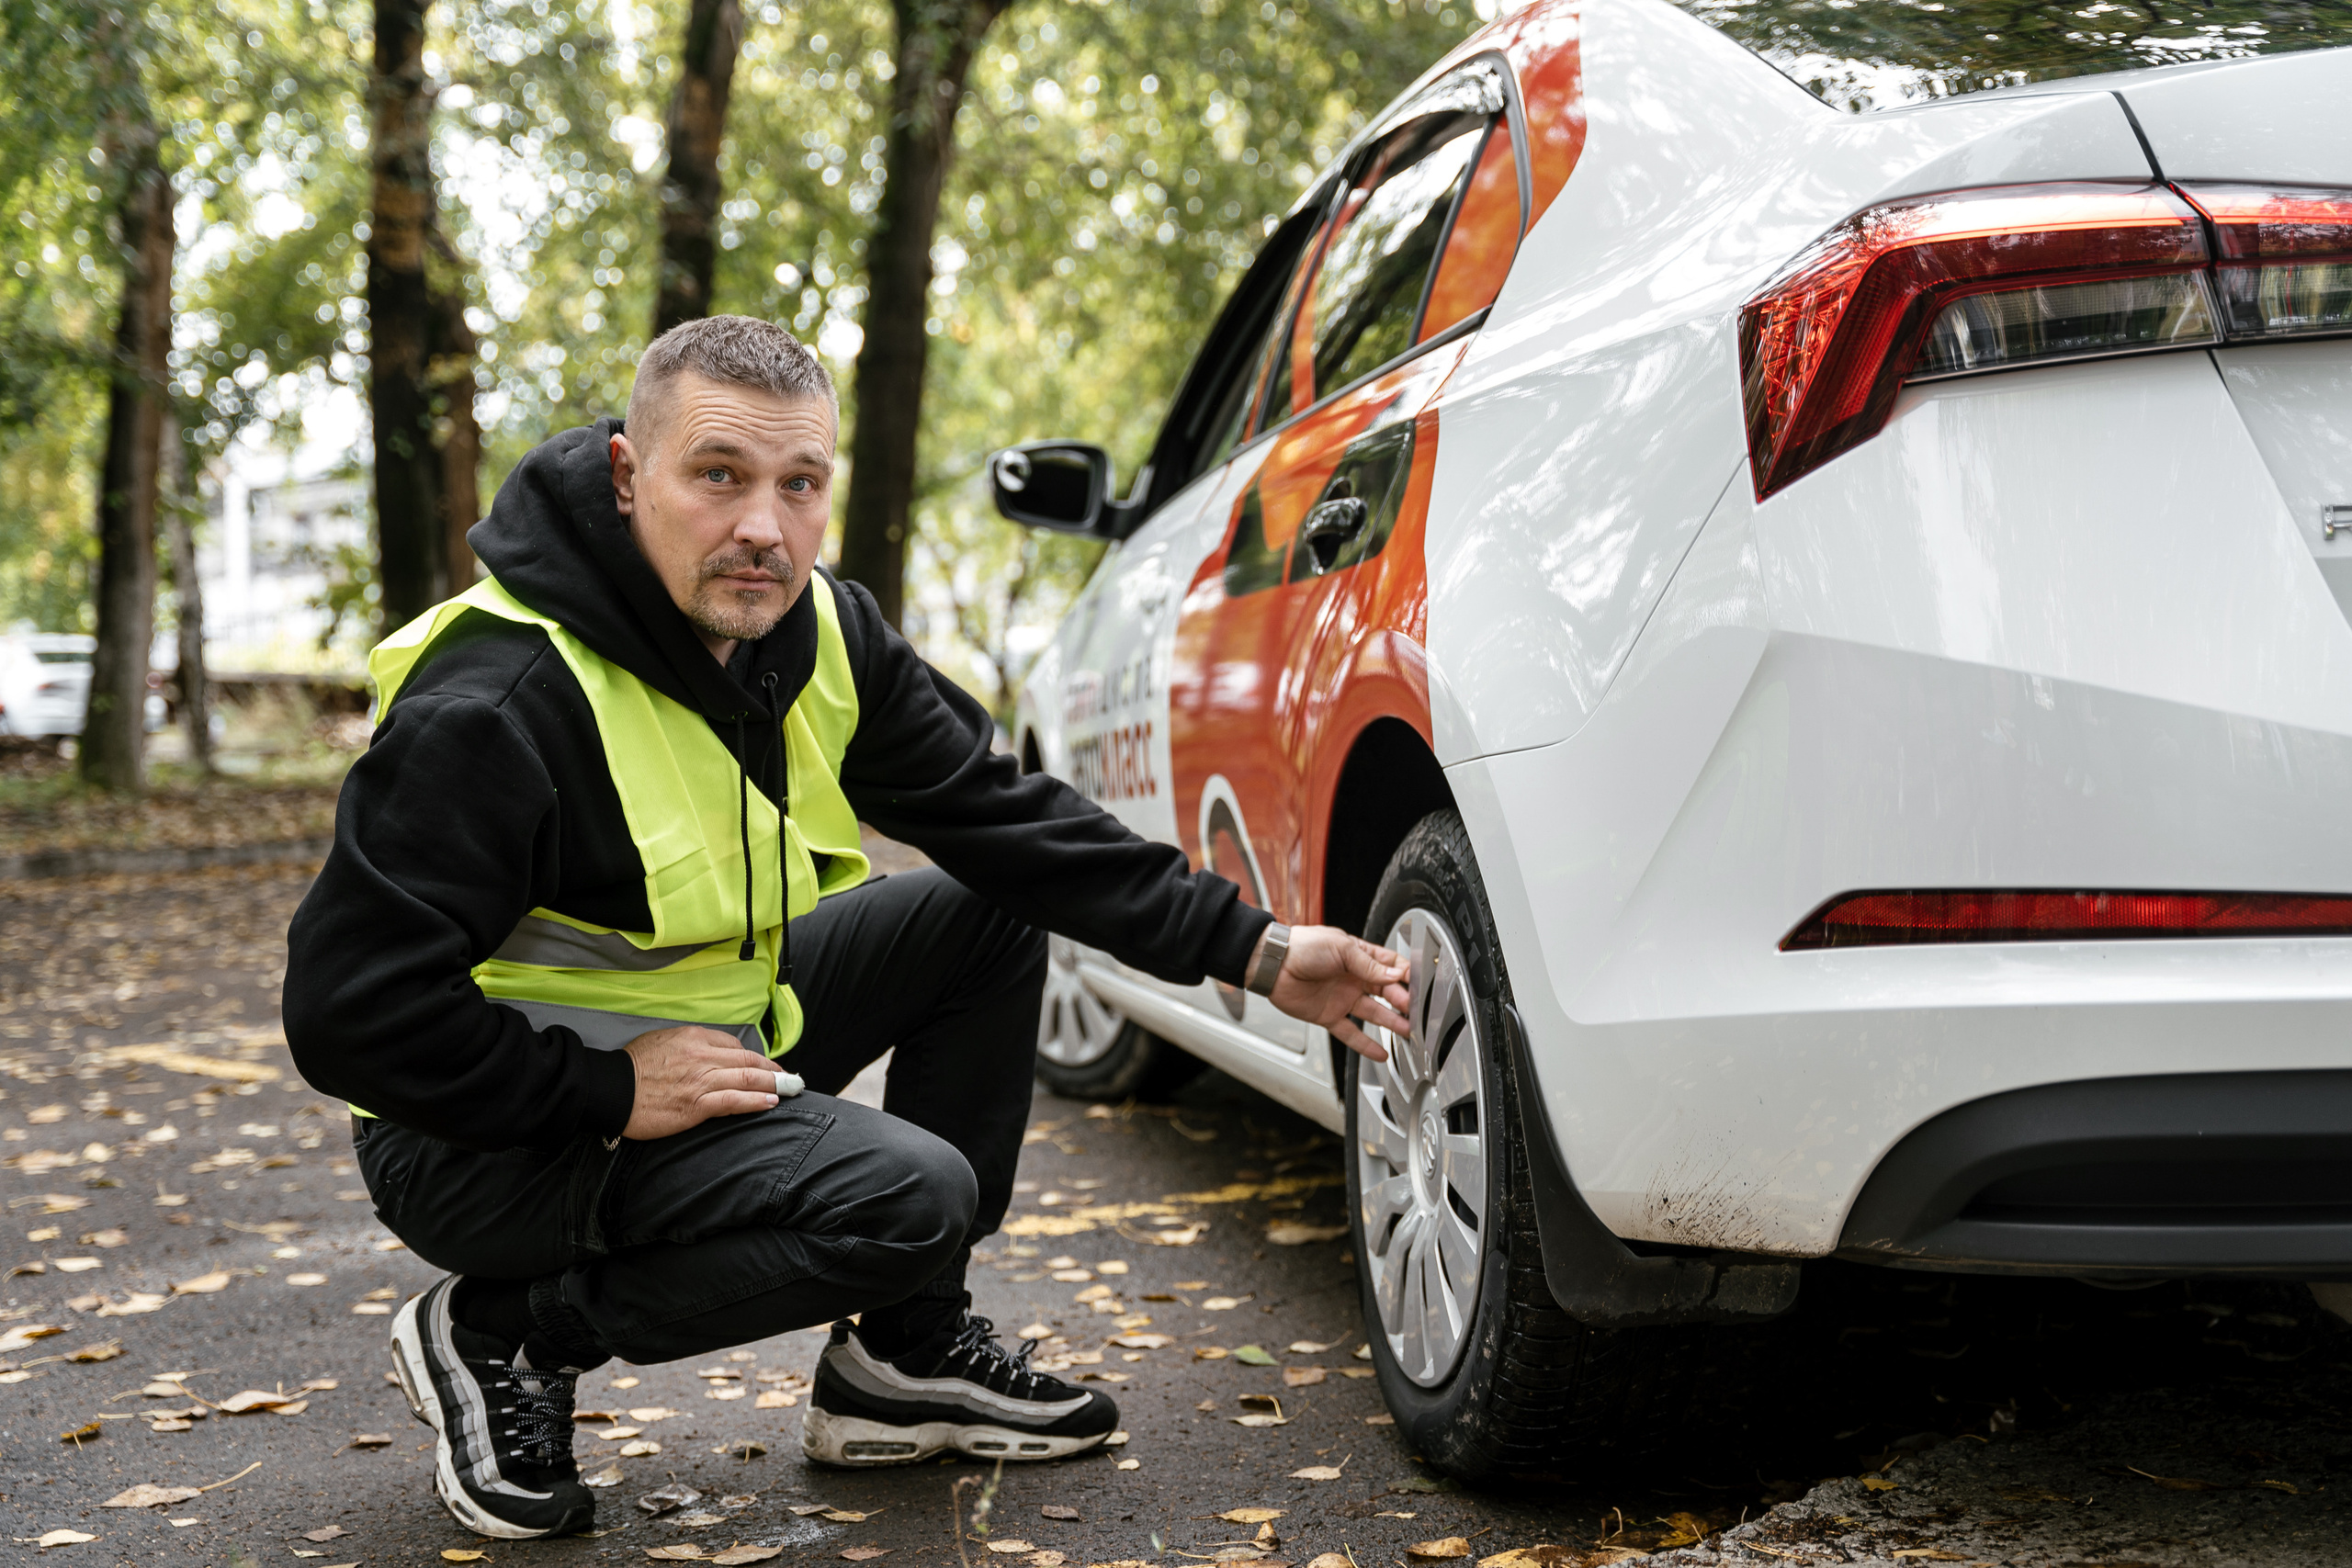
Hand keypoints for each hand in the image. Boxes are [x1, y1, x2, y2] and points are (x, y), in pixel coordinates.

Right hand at [620, 1026, 780, 1139]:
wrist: (611, 1089)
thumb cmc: (631, 1067)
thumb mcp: (662, 1040)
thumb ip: (688, 1045)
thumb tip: (708, 1053)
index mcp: (693, 1037)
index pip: (733, 1046)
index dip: (753, 1058)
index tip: (763, 1066)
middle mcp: (702, 1056)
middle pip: (747, 1062)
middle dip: (773, 1070)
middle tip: (790, 1078)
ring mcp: (701, 1081)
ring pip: (746, 1079)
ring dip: (773, 1085)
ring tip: (789, 1090)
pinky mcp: (697, 1105)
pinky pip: (734, 1101)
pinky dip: (756, 1101)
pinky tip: (770, 1102)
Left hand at [1260, 925, 1411, 1061]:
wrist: (1273, 964)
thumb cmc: (1303, 946)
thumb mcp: (1341, 948)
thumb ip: (1369, 965)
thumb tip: (1395, 977)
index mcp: (1359, 956)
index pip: (1391, 967)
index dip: (1406, 977)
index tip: (1421, 986)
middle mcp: (1354, 978)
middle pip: (1386, 992)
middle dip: (1403, 1002)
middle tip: (1416, 1012)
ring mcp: (1342, 998)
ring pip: (1374, 1013)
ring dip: (1392, 1023)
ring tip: (1408, 1032)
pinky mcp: (1329, 1015)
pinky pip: (1351, 1033)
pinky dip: (1365, 1045)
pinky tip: (1381, 1053)